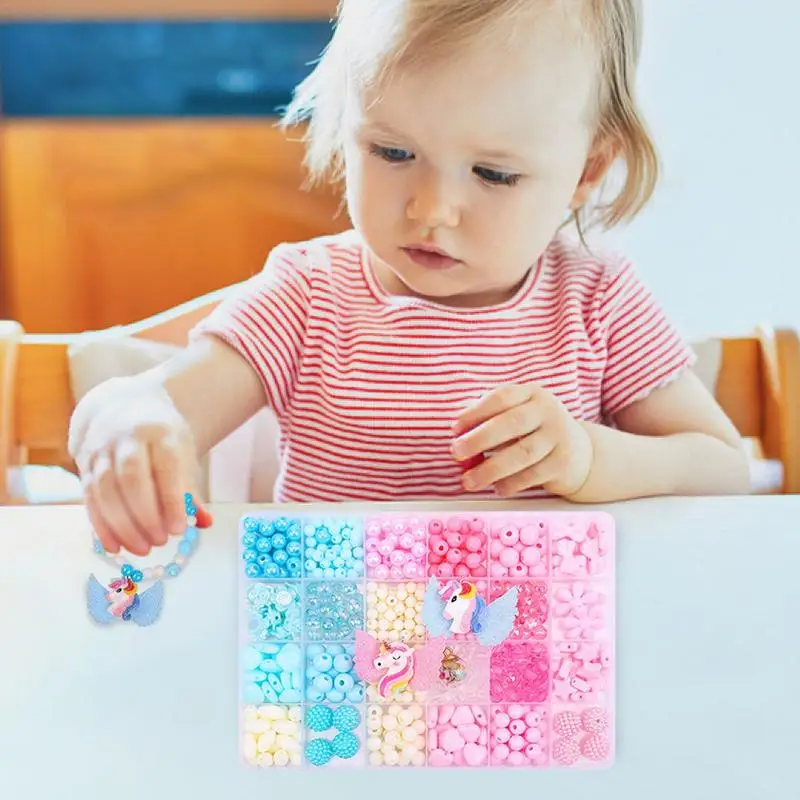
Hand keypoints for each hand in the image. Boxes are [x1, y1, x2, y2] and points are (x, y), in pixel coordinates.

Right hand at [68, 375, 209, 556]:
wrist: (120, 405)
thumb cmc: (160, 436)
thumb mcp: (182, 451)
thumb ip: (190, 488)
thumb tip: (205, 522)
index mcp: (160, 432)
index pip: (166, 467)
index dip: (171, 500)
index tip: (178, 529)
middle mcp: (127, 438)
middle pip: (131, 478)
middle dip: (145, 515)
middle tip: (160, 542)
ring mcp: (101, 450)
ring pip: (105, 490)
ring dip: (122, 525)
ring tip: (141, 548)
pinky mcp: (84, 464)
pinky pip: (89, 498)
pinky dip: (101, 526)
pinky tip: (115, 546)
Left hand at [451, 384, 593, 497]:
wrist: (578, 451)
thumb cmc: (533, 431)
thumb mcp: (517, 415)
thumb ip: (488, 420)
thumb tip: (457, 434)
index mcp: (531, 394)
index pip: (502, 397)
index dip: (476, 412)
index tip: (454, 428)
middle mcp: (548, 411)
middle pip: (513, 423)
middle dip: (480, 438)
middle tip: (456, 452)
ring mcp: (558, 437)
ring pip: (523, 453)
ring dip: (491, 469)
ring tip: (469, 480)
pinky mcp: (563, 462)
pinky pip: (533, 475)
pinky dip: (511, 483)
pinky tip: (497, 488)